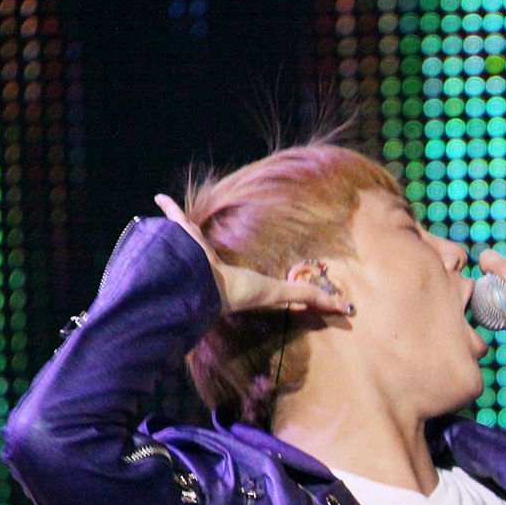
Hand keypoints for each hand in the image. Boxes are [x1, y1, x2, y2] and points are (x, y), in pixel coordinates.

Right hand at [154, 195, 352, 317]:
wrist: (203, 286)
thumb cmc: (239, 292)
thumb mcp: (281, 293)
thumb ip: (309, 297)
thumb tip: (346, 306)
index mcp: (233, 278)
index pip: (243, 274)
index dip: (247, 273)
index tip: (250, 271)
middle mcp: (212, 266)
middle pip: (217, 254)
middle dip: (214, 250)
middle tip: (209, 245)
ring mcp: (196, 251)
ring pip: (195, 237)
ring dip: (190, 230)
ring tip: (184, 221)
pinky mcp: (183, 237)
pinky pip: (175, 219)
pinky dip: (169, 208)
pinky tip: (159, 198)